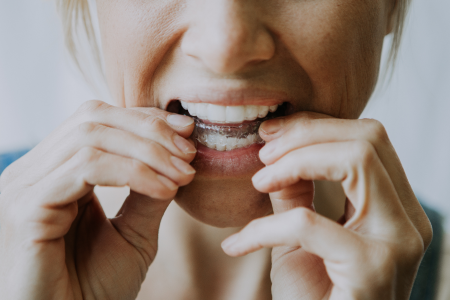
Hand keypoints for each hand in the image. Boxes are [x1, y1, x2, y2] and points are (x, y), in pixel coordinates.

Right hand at [0, 100, 196, 299]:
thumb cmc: (96, 288)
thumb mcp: (134, 232)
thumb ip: (149, 192)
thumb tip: (177, 155)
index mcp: (55, 172)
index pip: (97, 120)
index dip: (144, 118)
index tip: (188, 131)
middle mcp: (34, 172)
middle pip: (93, 119)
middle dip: (150, 130)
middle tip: (189, 153)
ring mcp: (25, 187)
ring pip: (91, 139)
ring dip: (148, 152)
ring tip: (183, 174)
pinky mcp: (26, 209)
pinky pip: (87, 169)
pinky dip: (134, 173)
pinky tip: (166, 191)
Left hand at [222, 112, 431, 299]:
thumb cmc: (314, 297)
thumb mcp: (301, 236)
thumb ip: (297, 191)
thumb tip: (278, 149)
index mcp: (395, 208)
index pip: (369, 139)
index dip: (316, 126)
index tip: (271, 135)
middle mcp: (408, 221)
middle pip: (368, 139)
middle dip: (305, 135)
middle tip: (263, 153)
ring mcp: (397, 244)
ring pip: (356, 159)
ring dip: (293, 162)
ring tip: (258, 181)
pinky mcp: (371, 269)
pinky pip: (308, 223)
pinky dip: (263, 228)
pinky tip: (236, 245)